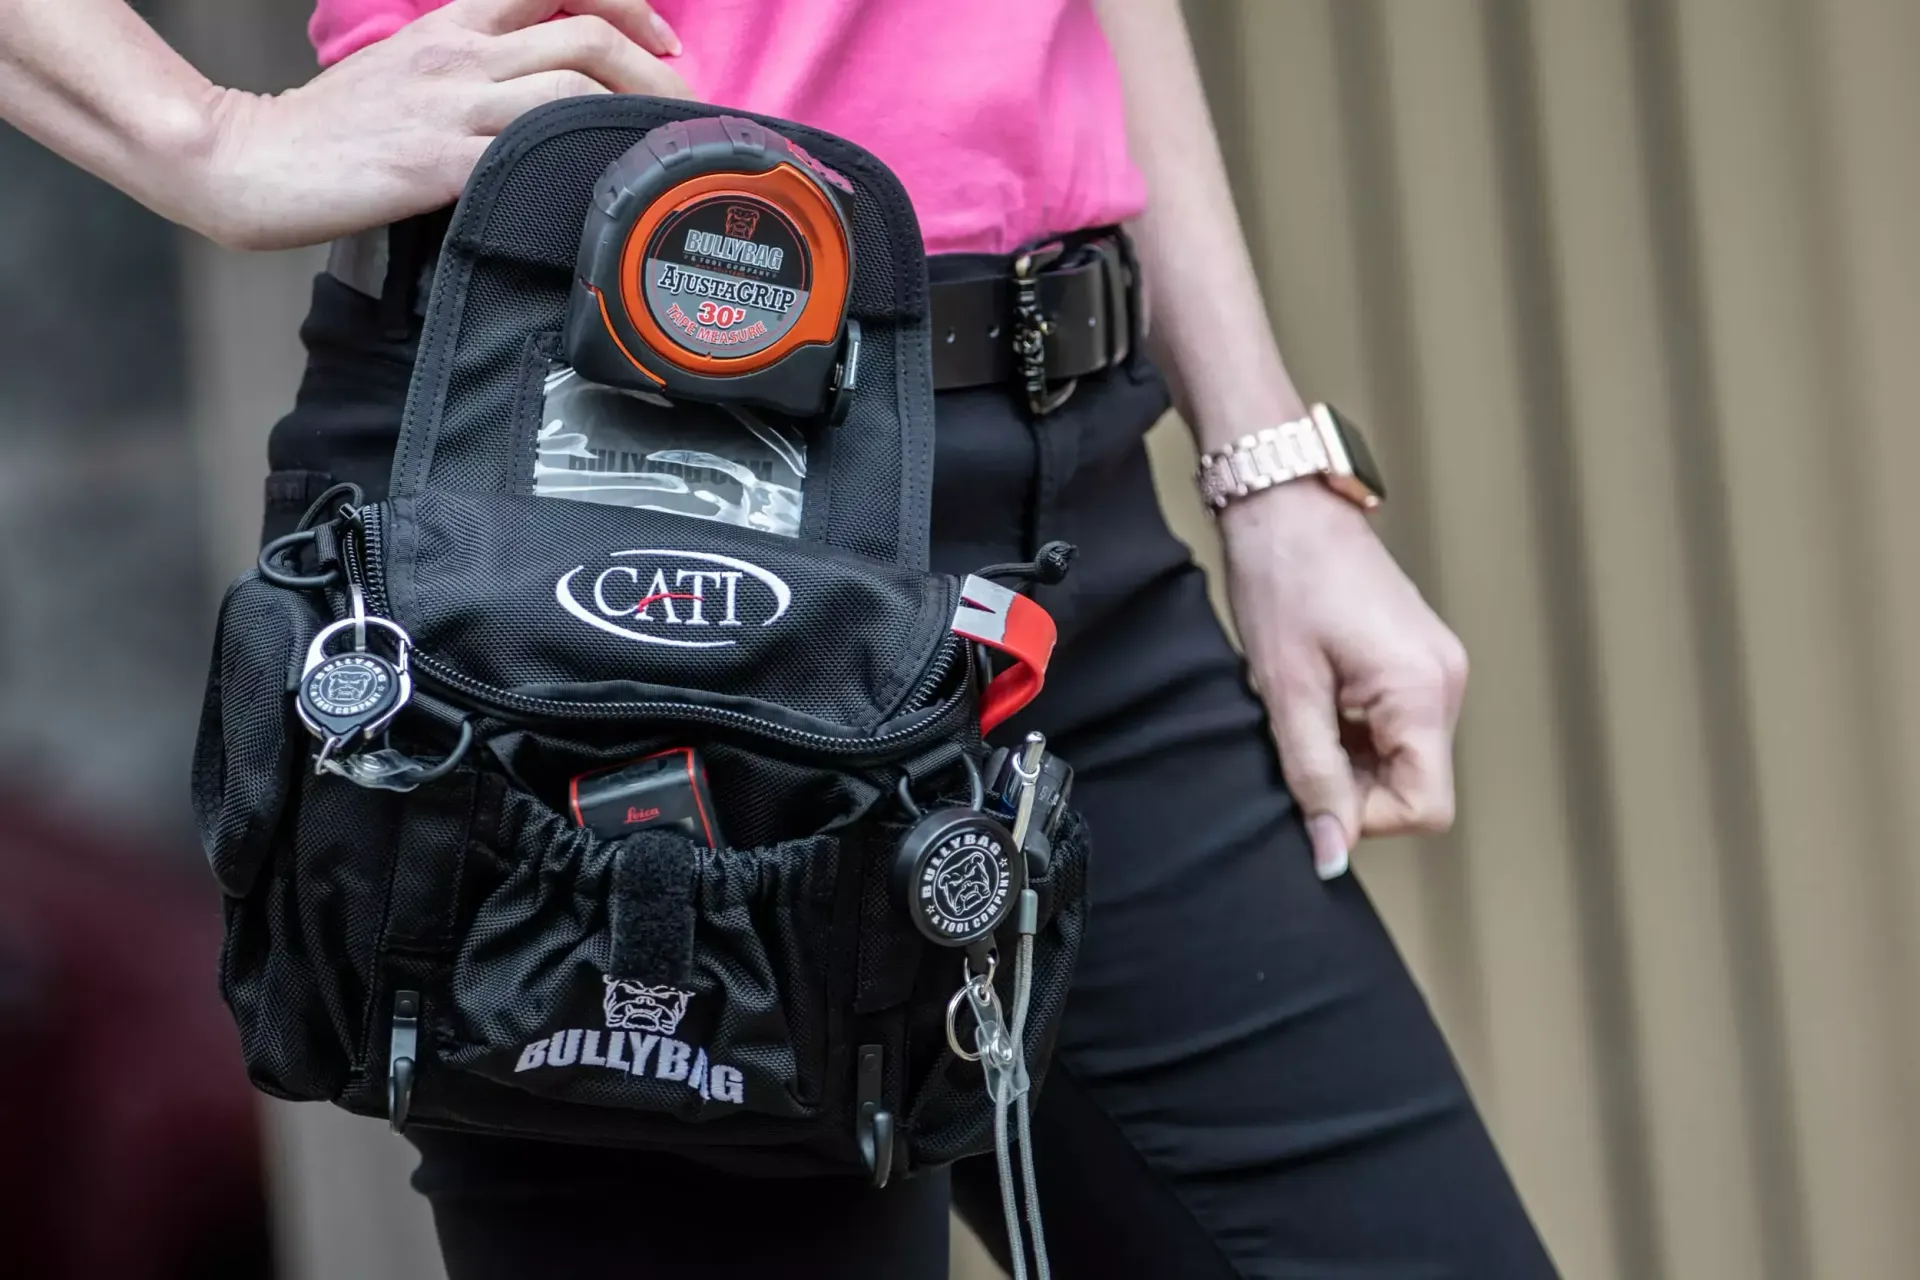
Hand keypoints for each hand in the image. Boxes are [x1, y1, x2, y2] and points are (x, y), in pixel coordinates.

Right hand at [182, 0, 688, 248]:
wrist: (252, 164)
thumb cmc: (333, 134)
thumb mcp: (408, 77)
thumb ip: (473, 76)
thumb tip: (545, 102)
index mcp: (453, 28)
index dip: (623, 1)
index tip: (663, 37)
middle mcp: (461, 56)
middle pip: (585, 34)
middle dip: (654, 68)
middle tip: (684, 107)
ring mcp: (453, 107)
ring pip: (572, 86)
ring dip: (635, 114)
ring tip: (665, 149)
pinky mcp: (443, 164)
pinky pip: (534, 150)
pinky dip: (583, 162)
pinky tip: (611, 183)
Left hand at [1219, 483, 1469, 879]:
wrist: (1284, 504)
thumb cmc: (1282, 581)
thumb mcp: (1286, 691)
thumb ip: (1313, 777)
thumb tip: (1330, 854)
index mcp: (1423, 691)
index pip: (1424, 808)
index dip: (1363, 815)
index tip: (1311, 781)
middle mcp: (1447, 683)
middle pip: (1415, 786)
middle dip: (1352, 783)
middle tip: (1296, 736)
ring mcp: (1437, 670)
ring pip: (1402, 759)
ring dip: (1348, 756)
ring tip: (1303, 706)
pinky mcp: (1418, 661)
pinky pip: (1395, 727)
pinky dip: (1354, 731)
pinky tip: (1317, 693)